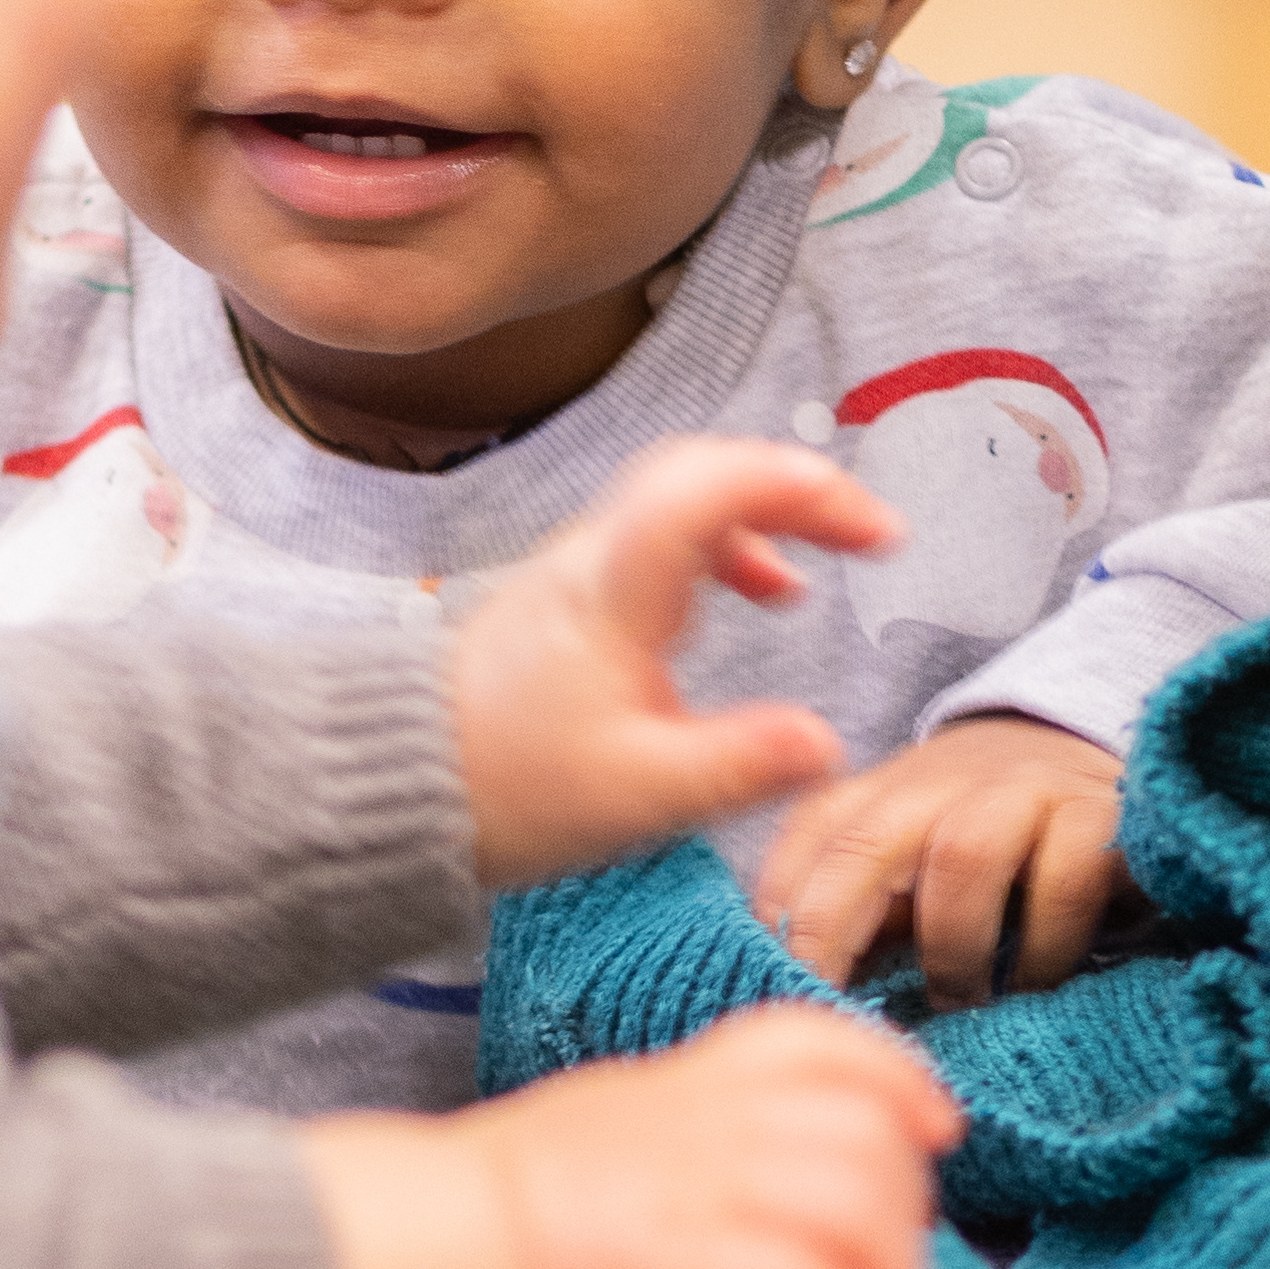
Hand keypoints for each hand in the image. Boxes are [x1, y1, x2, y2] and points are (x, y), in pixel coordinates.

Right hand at [303, 1006, 952, 1268]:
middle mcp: (693, 1122)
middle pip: (862, 1133)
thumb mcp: (587, 1151)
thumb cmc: (474, 1238)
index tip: (935, 1131)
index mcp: (668, 1088)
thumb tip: (727, 1204)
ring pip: (856, 1207)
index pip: (813, 1042)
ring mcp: (690, 1191)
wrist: (402, 1266)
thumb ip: (670, 1158)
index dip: (894, 1079)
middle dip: (906, 1217)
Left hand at [440, 438, 900, 892]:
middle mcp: (590, 561)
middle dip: (793, 488)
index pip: (711, 488)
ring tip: (816, 571)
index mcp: (612, 593)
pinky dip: (718, 551)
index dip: (803, 488)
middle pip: (701, 472)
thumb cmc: (505, 792)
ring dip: (757, 518)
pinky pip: (657, 540)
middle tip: (865, 532)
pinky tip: (755, 597)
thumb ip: (740, 764)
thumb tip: (826, 744)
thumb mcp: (640, 796)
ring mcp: (576, 574)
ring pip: (677, 502)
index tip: (876, 532)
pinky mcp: (570, 601)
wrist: (394, 791)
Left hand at [741, 713, 1127, 1008]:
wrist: (1105, 780)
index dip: (783, 922)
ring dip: (953, 950)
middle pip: (864, 844)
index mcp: (877, 800)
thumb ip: (858, 931)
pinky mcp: (1103, 817)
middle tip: (845, 1019)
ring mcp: (1024, 791)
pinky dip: (1042, 949)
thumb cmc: (985, 864)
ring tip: (960, 1006)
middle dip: (837, 933)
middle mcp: (941, 784)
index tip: (783, 993)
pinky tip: (1035, 986)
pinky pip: (1065, 882)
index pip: (806, 845)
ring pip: (964, 855)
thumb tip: (803, 1015)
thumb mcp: (911, 886)